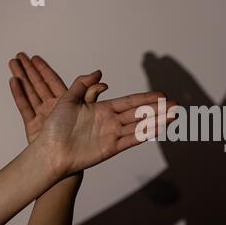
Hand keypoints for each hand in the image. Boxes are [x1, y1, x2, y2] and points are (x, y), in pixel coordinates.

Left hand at [9, 53, 175, 176]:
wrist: (50, 151)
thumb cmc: (54, 127)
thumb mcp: (67, 99)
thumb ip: (83, 85)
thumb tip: (99, 72)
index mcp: (102, 109)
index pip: (129, 102)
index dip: (146, 98)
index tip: (161, 94)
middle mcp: (110, 122)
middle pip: (139, 113)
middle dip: (158, 108)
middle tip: (175, 104)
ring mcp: (112, 135)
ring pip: (140, 125)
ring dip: (157, 120)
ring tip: (174, 114)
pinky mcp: (111, 148)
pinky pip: (132, 139)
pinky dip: (146, 133)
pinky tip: (159, 127)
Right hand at [9, 53, 106, 143]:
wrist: (65, 157)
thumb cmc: (79, 138)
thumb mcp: (85, 109)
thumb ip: (89, 91)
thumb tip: (99, 75)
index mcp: (66, 104)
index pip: (53, 81)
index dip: (44, 69)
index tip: (35, 58)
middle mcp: (53, 108)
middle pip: (39, 85)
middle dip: (30, 70)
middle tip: (20, 56)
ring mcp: (42, 116)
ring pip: (30, 92)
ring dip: (22, 77)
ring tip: (13, 63)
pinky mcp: (32, 125)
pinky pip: (24, 106)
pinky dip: (18, 94)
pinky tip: (14, 81)